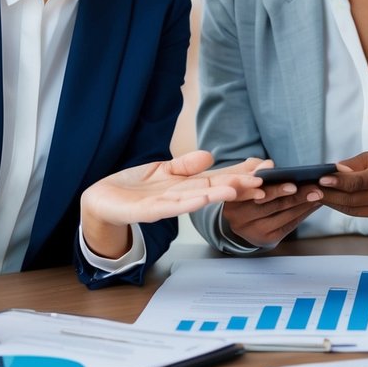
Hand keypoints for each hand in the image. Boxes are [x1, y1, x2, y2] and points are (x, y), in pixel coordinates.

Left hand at [81, 150, 264, 256]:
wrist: (102, 201)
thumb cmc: (134, 187)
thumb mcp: (163, 169)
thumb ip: (186, 164)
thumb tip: (210, 155)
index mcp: (186, 186)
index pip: (219, 178)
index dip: (241, 174)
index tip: (266, 169)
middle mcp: (181, 197)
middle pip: (215, 189)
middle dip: (239, 185)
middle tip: (265, 182)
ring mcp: (166, 205)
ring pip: (198, 199)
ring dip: (220, 194)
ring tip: (241, 189)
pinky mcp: (147, 211)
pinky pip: (170, 207)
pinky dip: (188, 202)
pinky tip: (204, 198)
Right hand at [221, 161, 324, 247]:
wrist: (239, 222)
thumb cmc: (245, 193)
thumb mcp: (243, 178)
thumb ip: (254, 168)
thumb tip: (269, 164)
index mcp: (232, 199)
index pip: (254, 193)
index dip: (274, 189)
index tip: (294, 184)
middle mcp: (239, 218)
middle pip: (272, 205)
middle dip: (297, 196)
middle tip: (315, 188)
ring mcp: (253, 230)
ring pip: (283, 214)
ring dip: (304, 204)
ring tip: (319, 194)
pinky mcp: (266, 239)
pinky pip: (289, 225)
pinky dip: (303, 213)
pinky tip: (314, 204)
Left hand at [317, 151, 367, 220]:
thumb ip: (357, 162)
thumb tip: (336, 169)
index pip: (362, 180)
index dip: (341, 181)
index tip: (322, 179)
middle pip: (354, 197)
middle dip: (329, 194)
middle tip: (309, 189)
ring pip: (352, 208)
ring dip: (330, 202)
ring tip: (313, 195)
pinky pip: (355, 213)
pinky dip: (338, 206)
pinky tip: (327, 200)